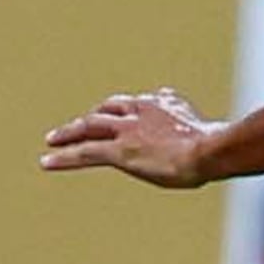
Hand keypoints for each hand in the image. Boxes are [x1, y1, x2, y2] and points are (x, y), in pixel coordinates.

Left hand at [40, 89, 216, 188]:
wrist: (209, 149)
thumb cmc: (217, 147)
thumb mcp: (209, 131)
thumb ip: (200, 128)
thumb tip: (212, 133)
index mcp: (163, 102)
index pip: (137, 103)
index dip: (124, 111)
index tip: (116, 116)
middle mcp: (140, 110)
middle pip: (107, 110)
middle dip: (90, 118)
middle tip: (74, 127)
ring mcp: (127, 130)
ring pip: (89, 128)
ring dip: (68, 134)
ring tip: (50, 141)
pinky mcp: (119, 151)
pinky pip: (84, 153)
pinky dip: (63, 157)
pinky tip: (46, 161)